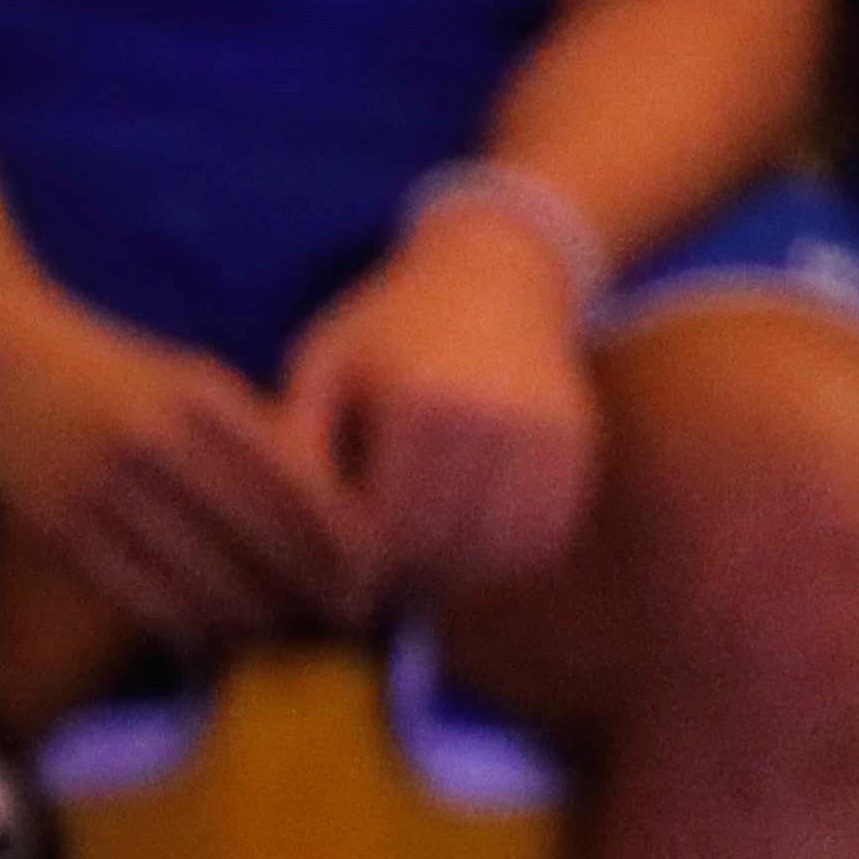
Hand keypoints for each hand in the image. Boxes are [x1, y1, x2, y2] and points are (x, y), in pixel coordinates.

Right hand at [0, 287, 365, 652]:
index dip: (342, 537)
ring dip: (255, 610)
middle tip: (352, 615)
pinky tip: (219, 636)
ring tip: (295, 632)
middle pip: (256, 532)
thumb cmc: (118, 376)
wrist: (1, 356)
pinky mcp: (59, 520)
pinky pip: (137, 587)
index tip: (378, 571)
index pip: (294, 480)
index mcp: (199, 396)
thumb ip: (255, 433)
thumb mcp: (190, 381)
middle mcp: (152, 438)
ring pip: (199, 569)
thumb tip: (336, 507)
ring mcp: (99, 481)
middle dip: (312, 582)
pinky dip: (186, 619)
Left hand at [275, 206, 600, 594]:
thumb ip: (298, 440)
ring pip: (499, 549)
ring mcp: (544, 434)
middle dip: (404, 575)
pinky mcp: (577, 445)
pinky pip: (543, 533)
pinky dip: (506, 556)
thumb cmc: (391, 322)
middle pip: (443, 545)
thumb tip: (280, 525)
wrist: (497, 273)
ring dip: (459, 573)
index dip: (355, 566)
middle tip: (374, 585)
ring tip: (421, 568)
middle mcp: (490, 420)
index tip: (333, 580)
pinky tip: (470, 547)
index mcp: (418, 401)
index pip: (386, 526)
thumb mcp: (325, 362)